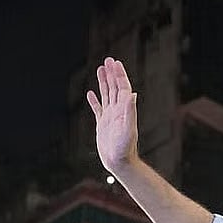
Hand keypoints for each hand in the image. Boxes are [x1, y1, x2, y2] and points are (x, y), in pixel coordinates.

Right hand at [86, 57, 138, 173]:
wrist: (119, 163)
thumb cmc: (125, 148)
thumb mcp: (128, 129)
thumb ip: (130, 111)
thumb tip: (132, 94)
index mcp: (124, 110)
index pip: (122, 87)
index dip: (119, 74)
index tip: (114, 62)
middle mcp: (118, 111)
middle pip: (115, 88)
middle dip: (111, 74)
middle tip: (108, 60)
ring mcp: (110, 117)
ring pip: (106, 95)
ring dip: (103, 82)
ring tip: (100, 69)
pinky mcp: (102, 125)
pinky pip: (98, 109)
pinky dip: (94, 101)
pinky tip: (90, 94)